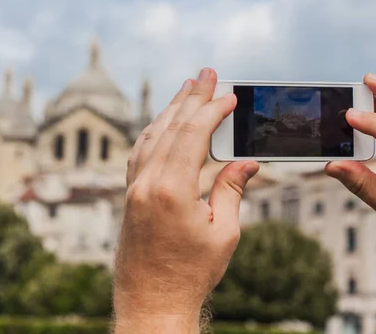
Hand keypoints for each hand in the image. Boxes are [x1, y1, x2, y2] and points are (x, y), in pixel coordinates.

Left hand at [114, 68, 258, 331]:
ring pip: (151, 136)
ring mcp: (133, 189)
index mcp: (171, 190)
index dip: (212, 111)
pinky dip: (154, 132)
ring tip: (187, 89)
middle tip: (206, 73)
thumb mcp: (223, 233)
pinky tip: (164, 123)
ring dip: (171, 110)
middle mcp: (146, 183)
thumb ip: (232, 190)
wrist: (151, 302)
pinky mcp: (130, 196)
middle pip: (170, 127)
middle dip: (191, 97)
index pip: (193, 135)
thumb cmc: (190, 273)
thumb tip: (246, 163)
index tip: (230, 96)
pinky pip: (140, 153)